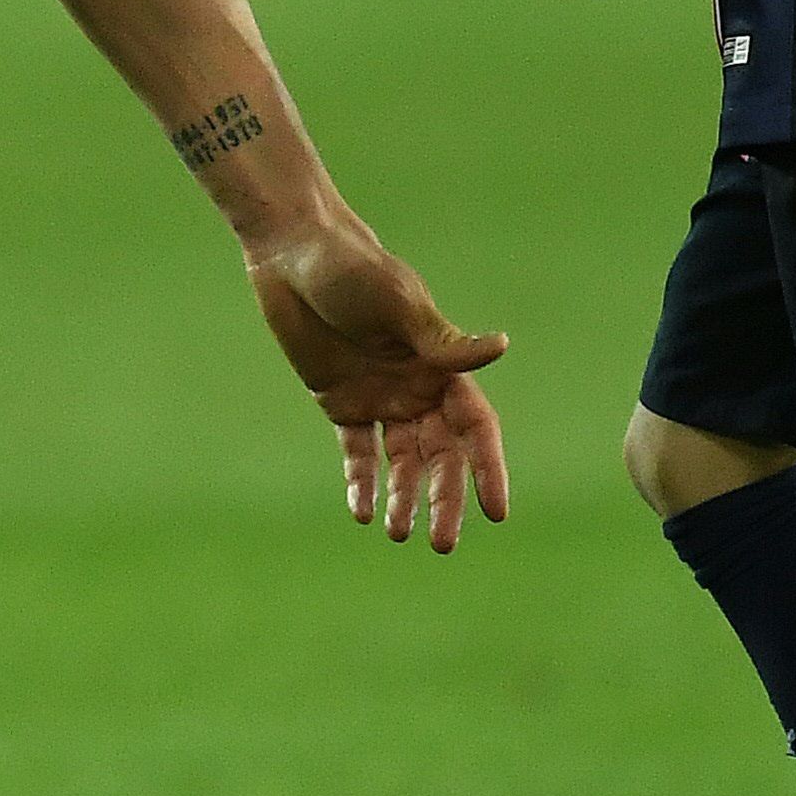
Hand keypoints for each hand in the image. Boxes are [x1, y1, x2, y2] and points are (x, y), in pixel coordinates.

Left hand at [242, 213, 512, 551]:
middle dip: (444, 499)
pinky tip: (360, 510)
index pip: (475, 428)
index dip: (487, 469)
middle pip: (440, 456)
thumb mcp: (398, 304)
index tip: (496, 512)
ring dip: (403, 498)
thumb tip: (502, 345)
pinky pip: (358, 451)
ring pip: (401, 462)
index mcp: (441, 365)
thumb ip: (441, 339)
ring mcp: (380, 398)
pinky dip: (360, 481)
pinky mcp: (340, 402)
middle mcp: (417, 388)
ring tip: (398, 533)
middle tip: (440, 543)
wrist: (293, 252)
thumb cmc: (352, 268)